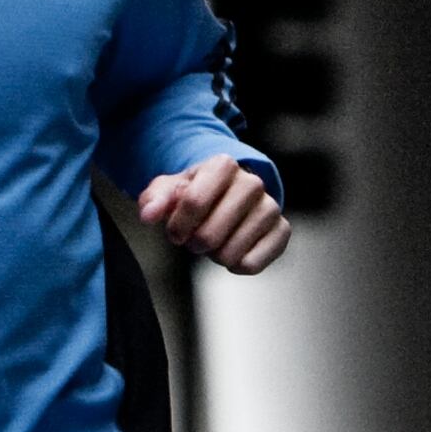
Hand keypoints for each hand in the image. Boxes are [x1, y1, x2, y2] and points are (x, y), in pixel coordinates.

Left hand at [137, 156, 291, 272]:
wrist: (229, 195)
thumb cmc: (196, 193)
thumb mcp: (170, 190)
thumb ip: (154, 200)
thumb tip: (148, 215)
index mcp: (223, 165)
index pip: (192, 202)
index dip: (177, 226)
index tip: (174, 233)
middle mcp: (252, 182)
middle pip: (210, 234)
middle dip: (194, 244)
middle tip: (195, 239)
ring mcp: (270, 207)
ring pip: (230, 253)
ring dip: (215, 256)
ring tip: (216, 241)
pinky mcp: (281, 231)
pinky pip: (253, 264)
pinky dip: (237, 266)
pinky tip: (233, 252)